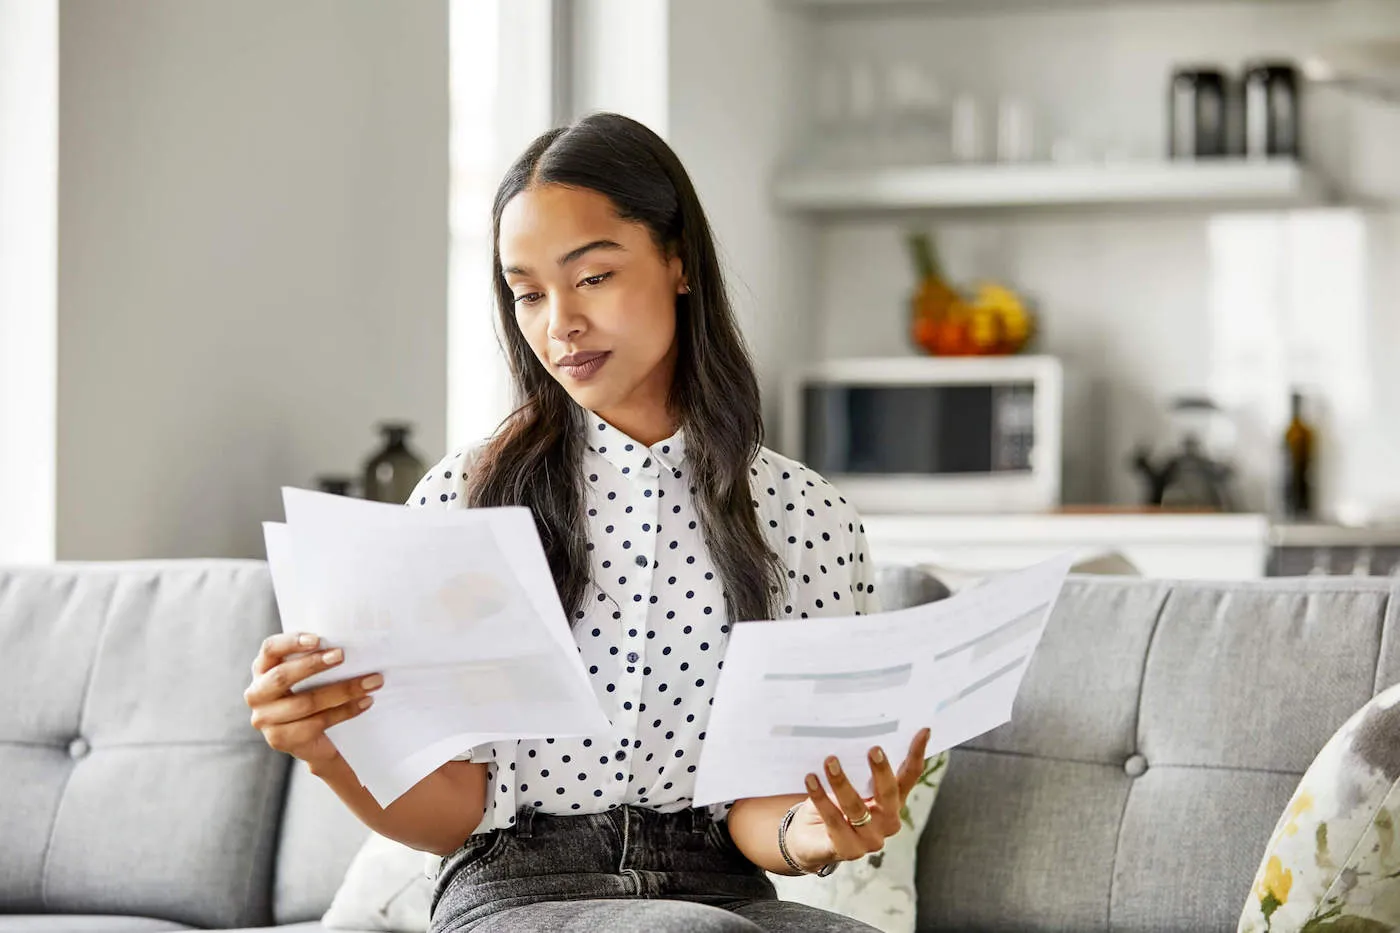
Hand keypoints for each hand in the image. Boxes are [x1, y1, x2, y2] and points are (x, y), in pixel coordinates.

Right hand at [243, 632, 383, 767]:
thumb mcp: (310, 675)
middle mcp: (256, 694)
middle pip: (282, 677)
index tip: (318, 639)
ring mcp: (264, 719)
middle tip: (342, 655)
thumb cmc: (314, 694)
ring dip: (342, 690)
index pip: (270, 649)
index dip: (291, 642)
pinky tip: (365, 702)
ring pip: (305, 703)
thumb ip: (318, 658)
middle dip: (314, 665)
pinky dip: (345, 711)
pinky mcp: (280, 739)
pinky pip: (316, 723)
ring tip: (372, 681)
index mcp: (262, 669)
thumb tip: (352, 641)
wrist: (314, 740)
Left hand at [782, 727, 931, 872]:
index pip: (909, 777)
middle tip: (873, 749)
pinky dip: (821, 798)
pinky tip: (811, 780)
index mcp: (893, 801)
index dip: (916, 754)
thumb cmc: (833, 804)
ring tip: (830, 761)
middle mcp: (887, 821)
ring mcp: (870, 839)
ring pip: (857, 808)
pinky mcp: (848, 850)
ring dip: (842, 782)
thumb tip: (850, 735)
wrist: (809, 839)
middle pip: (889, 794)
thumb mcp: (850, 784)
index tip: (923, 731)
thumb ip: (857, 768)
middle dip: (882, 771)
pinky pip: (834, 821)